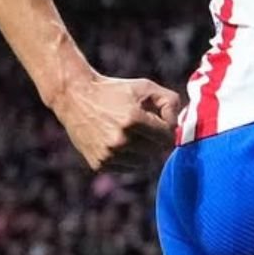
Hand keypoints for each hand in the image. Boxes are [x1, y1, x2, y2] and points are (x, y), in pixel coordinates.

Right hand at [50, 72, 181, 171]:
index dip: (166, 127)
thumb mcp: (145, 87)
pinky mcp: (99, 164)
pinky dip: (128, 158)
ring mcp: (108, 154)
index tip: (158, 119)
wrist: (75, 97)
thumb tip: (178, 125)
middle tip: (143, 125)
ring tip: (131, 133)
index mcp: (133, 120)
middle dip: (155, 139)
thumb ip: (170, 101)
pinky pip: (127, 168)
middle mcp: (120, 140)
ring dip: (143, 150)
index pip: (167, 137)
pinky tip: (118, 142)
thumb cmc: (114, 91)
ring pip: (143, 163)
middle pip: (156, 151)